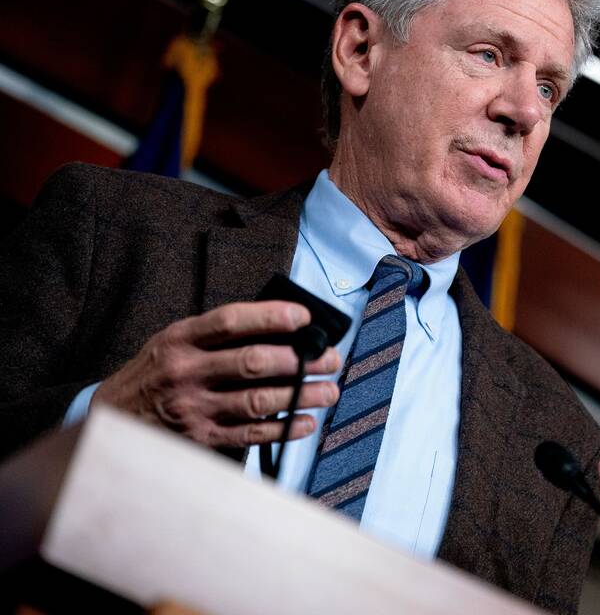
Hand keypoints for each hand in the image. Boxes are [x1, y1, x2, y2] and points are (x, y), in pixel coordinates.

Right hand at [93, 301, 340, 446]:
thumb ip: (217, 334)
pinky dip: (283, 429)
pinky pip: (250, 434)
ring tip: (329, 391)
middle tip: (330, 359)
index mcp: (180, 339)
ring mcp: (193, 408)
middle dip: (300, 360)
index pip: (231, 321)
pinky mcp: (200, 438)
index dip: (271, 316)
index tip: (305, 318)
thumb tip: (281, 326)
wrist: (113, 419)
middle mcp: (186, 372)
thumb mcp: (175, 341)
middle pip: (253, 362)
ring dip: (301, 395)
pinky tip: (306, 422)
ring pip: (258, 400)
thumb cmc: (156, 372)